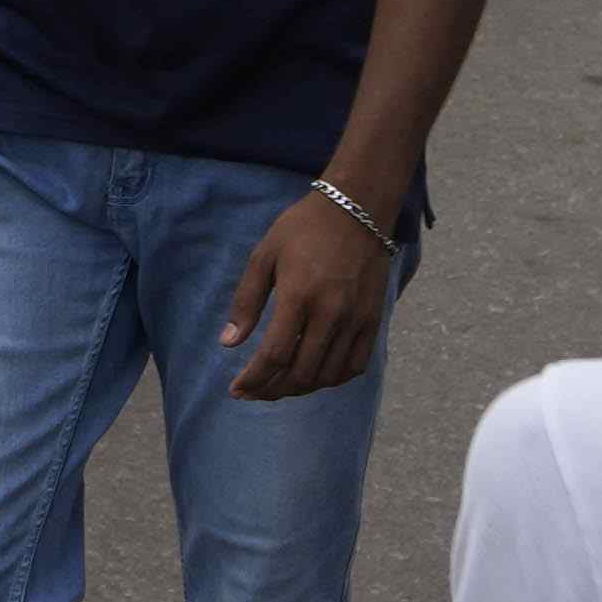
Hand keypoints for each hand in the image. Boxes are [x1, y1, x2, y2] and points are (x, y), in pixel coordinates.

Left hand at [218, 187, 400, 401]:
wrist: (356, 209)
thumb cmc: (303, 229)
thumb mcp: (264, 256)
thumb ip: (246, 301)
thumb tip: (228, 343)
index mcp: (299, 296)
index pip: (274, 355)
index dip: (254, 379)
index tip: (236, 389)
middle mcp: (331, 314)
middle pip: (301, 373)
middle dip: (273, 390)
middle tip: (254, 391)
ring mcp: (356, 320)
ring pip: (328, 375)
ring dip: (300, 389)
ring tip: (278, 386)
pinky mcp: (373, 321)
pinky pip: (355, 365)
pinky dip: (333, 379)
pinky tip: (314, 377)